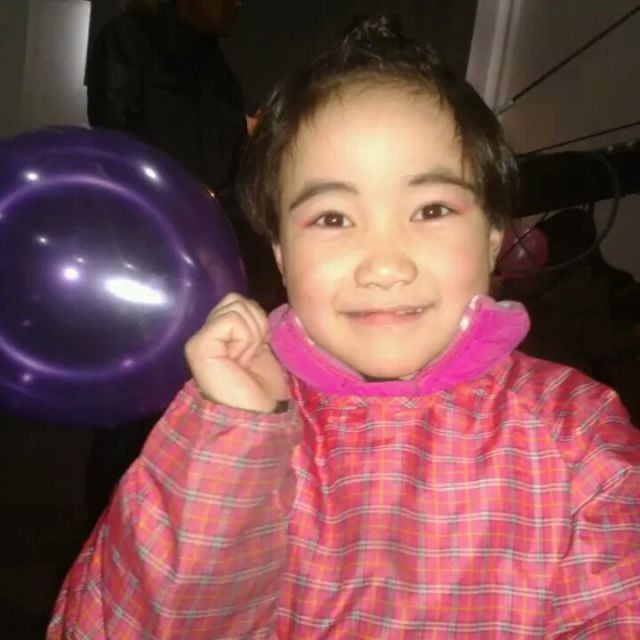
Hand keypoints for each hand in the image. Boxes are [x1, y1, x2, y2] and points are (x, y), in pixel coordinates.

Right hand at [184, 293, 288, 411]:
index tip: (258, 349)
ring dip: (251, 333)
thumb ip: (251, 325)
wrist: (258, 414)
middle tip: (252, 354)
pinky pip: (231, 321)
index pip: (237, 301)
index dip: (257, 320)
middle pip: (236, 299)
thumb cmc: (262, 387)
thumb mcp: (260, 347)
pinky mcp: (199, 346)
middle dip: (256, 323)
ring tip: (246, 358)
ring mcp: (199, 340)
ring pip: (235, 306)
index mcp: (218, 335)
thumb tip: (252, 306)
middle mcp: (204, 334)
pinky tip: (241, 359)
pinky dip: (245, 338)